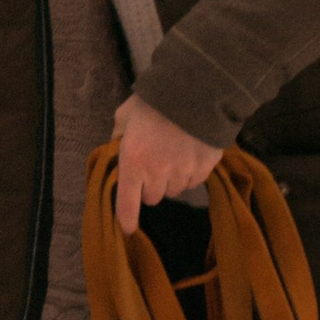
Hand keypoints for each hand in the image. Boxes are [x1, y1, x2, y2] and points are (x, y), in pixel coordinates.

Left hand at [112, 94, 222, 232]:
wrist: (195, 90)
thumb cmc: (155, 102)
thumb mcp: (126, 113)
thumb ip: (118, 133)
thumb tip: (115, 145)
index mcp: (133, 162)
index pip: (127, 203)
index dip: (127, 219)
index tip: (128, 228)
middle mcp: (157, 174)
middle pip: (153, 198)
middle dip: (151, 186)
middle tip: (154, 164)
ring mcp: (182, 173)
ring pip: (174, 191)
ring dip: (171, 180)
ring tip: (174, 154)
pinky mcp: (204, 169)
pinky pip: (194, 182)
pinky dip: (191, 173)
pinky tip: (190, 153)